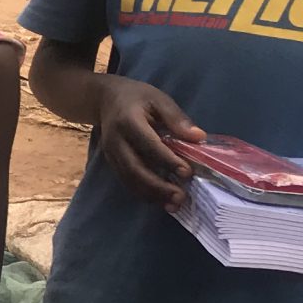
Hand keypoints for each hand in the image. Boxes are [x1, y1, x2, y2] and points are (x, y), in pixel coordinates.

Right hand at [96, 77, 202, 209]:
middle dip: (157, 186)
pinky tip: (159, 200)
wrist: (103, 99)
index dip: (167, 160)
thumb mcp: (158, 99)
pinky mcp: (111, 162)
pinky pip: (126, 180)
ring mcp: (110, 153)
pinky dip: (143, 192)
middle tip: (180, 197)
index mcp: (128, 121)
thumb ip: (177, 118)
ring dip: (150, 194)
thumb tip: (198, 138)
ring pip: (128, 179)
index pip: (148, 144)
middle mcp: (115, 141)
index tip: (187, 173)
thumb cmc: (136, 97)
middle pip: (134, 168)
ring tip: (173, 205)